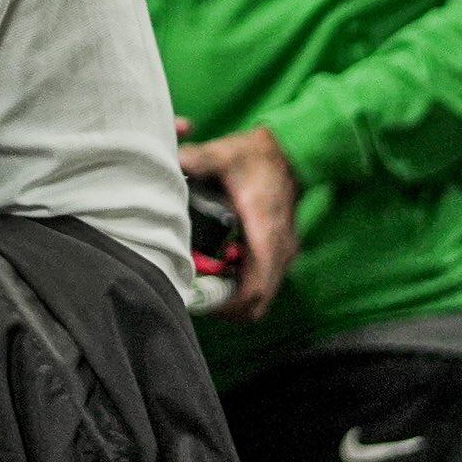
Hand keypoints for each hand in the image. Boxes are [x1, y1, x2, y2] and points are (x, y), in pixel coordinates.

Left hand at [179, 124, 300, 321]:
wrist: (287, 154)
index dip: (226, 305)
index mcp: (266, 234)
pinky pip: (263, 284)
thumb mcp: (224, 154)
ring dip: (233, 297)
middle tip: (196, 295)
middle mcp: (279, 251)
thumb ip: (199, 159)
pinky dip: (241, 285)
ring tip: (203, 282)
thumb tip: (174, 162)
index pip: (253, 290)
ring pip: (261, 297)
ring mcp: (283, 255)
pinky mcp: (280, 253)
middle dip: (225, 306)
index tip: (199, 301)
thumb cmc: (255, 157)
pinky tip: (219, 269)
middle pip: (257, 303)